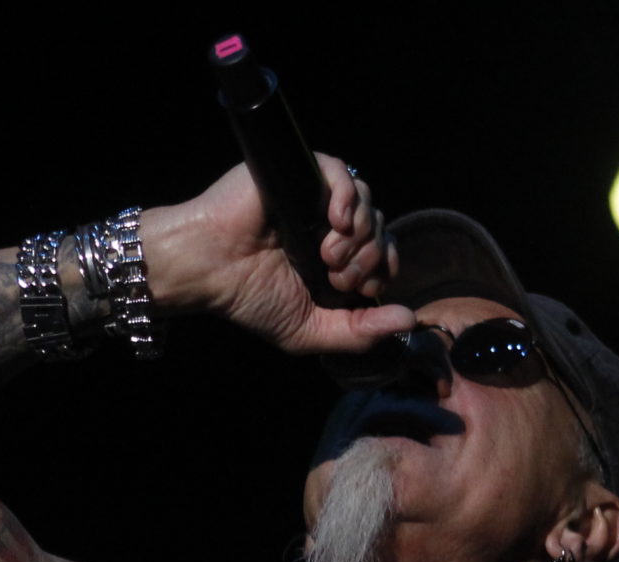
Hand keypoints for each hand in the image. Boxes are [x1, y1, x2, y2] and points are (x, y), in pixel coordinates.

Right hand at [140, 157, 412, 353]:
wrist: (208, 270)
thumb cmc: (249, 299)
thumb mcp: (312, 331)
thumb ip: (361, 331)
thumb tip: (410, 320)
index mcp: (333, 257)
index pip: (384, 252)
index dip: (383, 270)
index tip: (357, 291)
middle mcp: (327, 224)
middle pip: (379, 227)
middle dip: (369, 258)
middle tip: (337, 276)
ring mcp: (314, 196)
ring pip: (366, 200)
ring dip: (359, 234)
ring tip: (328, 255)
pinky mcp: (298, 172)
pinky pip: (342, 172)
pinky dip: (349, 197)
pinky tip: (337, 222)